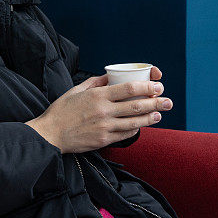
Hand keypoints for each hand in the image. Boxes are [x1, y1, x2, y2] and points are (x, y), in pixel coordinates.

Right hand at [25, 66, 171, 153]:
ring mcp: (105, 127)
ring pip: (134, 123)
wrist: (50, 135)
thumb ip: (96, 82)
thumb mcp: (77, 90)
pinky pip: (125, 135)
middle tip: (168, 101)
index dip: (146, 88)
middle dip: (155, 103)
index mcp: (97, 96)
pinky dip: (136, 130)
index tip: (158, 86)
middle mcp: (103, 111)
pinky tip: (142, 126)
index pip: (128, 89)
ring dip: (150, 118)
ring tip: (160, 114)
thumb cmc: (62, 111)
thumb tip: (110, 76)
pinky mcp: (104, 141)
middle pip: (136, 106)